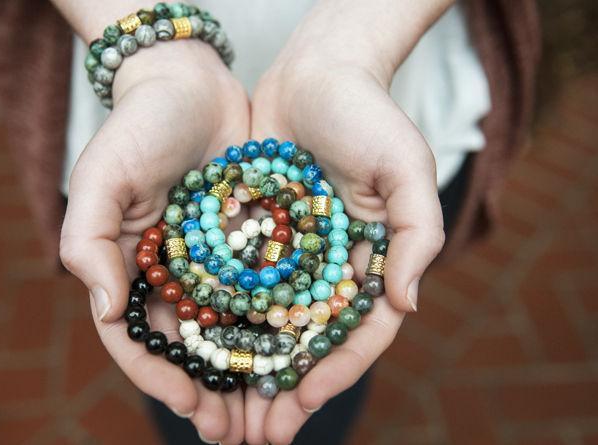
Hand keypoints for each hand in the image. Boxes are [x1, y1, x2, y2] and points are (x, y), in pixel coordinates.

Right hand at [59, 41, 248, 443]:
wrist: (190, 83)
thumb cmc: (139, 126)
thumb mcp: (101, 176)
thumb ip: (90, 242)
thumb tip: (109, 310)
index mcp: (132, 269)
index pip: (139, 338)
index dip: (160, 376)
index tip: (188, 403)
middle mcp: (174, 274)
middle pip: (191, 347)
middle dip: (210, 392)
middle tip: (232, 432)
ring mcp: (215, 262)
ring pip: (232, 331)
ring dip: (249, 375)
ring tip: (270, 415)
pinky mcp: (252, 244)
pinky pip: (266, 294)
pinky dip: (278, 328)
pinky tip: (298, 356)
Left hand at [245, 1, 446, 441]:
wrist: (315, 71)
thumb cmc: (367, 113)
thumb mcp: (405, 167)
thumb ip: (415, 234)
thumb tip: (407, 305)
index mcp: (371, 262)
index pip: (357, 329)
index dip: (335, 367)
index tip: (304, 400)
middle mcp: (328, 266)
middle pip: (308, 340)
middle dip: (286, 388)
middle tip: (261, 435)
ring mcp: (290, 255)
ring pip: (267, 324)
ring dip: (247, 370)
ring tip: (225, 414)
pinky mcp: (253, 236)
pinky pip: (235, 285)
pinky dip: (220, 320)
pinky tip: (197, 352)